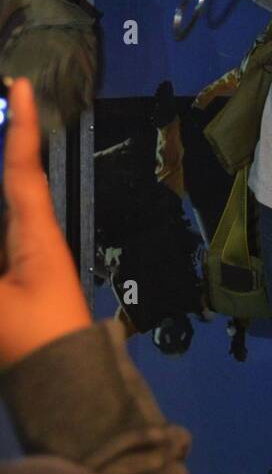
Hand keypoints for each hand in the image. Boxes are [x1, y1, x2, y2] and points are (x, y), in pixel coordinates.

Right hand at [0, 77, 90, 369]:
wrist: (65, 389)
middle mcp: (31, 238)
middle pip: (10, 183)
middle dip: (3, 148)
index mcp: (34, 232)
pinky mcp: (13, 288)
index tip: (20, 84)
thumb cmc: (34, 341)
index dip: (20, 125)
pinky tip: (3, 212)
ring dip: (2, 185)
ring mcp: (23, 262)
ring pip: (6, 211)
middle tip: (2, 108)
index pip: (21, 165)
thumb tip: (2, 241)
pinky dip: (2, 215)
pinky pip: (1, 241)